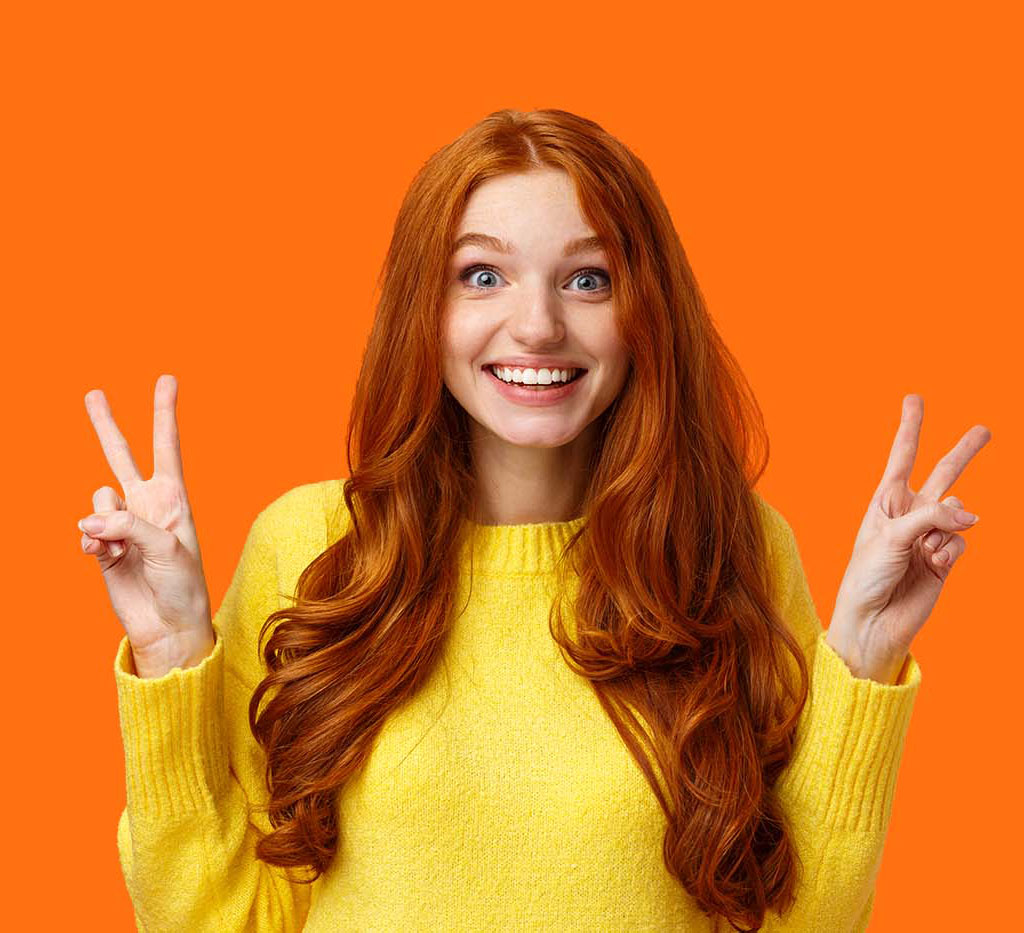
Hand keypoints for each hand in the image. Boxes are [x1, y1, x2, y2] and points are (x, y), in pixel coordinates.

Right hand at [81, 374, 213, 677]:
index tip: (167, 379)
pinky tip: (102, 557)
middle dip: (106, 425)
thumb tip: (89, 519)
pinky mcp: (102, 547)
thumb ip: (128, 526)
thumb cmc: (182, 585)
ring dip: (102, 520)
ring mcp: (122, 524)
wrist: (167, 623)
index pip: (166, 447)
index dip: (164, 413)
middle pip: (121, 455)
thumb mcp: (166, 548)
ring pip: (97, 498)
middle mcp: (146, 505)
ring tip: (116, 546)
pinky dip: (90, 541)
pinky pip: (85, 529)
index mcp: (172, 498)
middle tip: (93, 393)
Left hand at [826, 394, 990, 683]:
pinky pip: (960, 540)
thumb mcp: (890, 535)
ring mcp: (930, 534)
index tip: (915, 399)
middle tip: (985, 430)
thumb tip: (973, 516)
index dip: (911, 427)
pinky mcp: (946, 557)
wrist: (874, 619)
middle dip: (964, 452)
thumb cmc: (867, 576)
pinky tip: (932, 563)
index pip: (902, 457)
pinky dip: (949, 550)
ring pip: (958, 512)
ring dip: (946, 527)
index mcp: (886, 501)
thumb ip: (931, 516)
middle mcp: (910, 513)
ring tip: (924, 551)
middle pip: (943, 474)